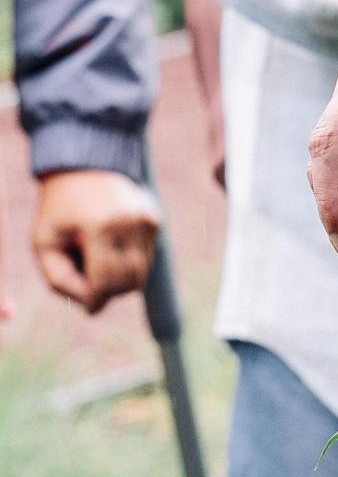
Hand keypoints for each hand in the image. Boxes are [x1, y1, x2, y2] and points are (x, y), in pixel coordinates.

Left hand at [33, 170, 159, 313]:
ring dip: (120, 281)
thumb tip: (91, 306)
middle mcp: (130, 222)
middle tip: (91, 287)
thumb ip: (59, 279)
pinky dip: (129, 265)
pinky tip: (112, 250)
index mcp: (100, 225)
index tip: (89, 309)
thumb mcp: (44, 241)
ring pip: (140, 274)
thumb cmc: (59, 208)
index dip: (96, 299)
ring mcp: (147, 221)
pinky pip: (146, 259)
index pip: (105, 279)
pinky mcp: (155, 222)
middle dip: (109, 292)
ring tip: (98, 264)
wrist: (84, 166)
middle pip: (127, 280)